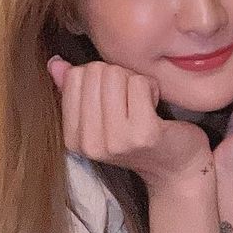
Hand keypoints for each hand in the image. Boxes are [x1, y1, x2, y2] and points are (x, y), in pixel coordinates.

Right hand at [48, 56, 210, 188]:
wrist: (177, 169)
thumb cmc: (141, 138)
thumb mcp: (103, 117)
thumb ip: (77, 90)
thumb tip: (56, 63)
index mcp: (73, 138)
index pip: (74, 77)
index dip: (99, 77)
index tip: (115, 98)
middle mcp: (90, 143)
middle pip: (96, 72)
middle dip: (119, 77)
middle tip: (132, 101)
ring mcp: (116, 140)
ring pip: (117, 75)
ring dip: (136, 82)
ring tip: (144, 104)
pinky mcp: (144, 134)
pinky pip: (139, 83)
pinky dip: (151, 87)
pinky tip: (156, 108)